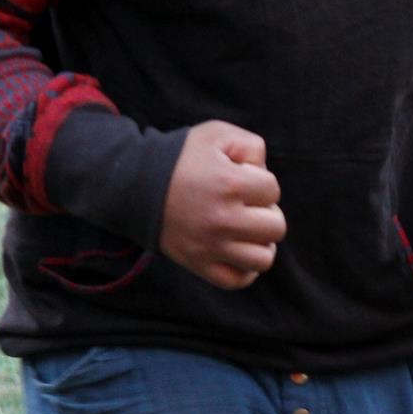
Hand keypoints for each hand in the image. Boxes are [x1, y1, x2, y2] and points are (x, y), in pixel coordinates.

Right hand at [158, 121, 285, 289]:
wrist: (136, 184)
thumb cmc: (181, 157)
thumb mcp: (217, 134)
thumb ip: (252, 146)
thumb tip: (264, 174)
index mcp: (231, 184)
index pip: (273, 190)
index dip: (261, 181)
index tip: (241, 179)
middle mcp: (223, 219)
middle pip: (276, 226)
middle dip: (266, 211)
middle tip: (247, 205)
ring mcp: (211, 246)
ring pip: (263, 258)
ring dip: (261, 242)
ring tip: (247, 229)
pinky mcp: (199, 264)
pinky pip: (238, 280)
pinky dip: (245, 269)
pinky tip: (239, 250)